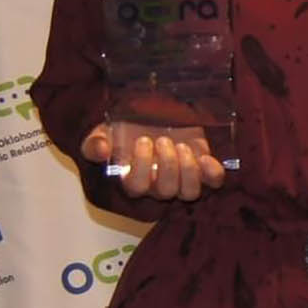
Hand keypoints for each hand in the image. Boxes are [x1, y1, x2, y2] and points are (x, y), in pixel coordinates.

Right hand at [80, 123, 225, 201]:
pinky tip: (205, 157)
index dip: (141, 167)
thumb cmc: (125, 128)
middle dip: (167, 165)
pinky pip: (213, 182)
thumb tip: (101, 151)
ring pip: (189, 192)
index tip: (143, 140)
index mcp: (132, 179)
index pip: (137, 187)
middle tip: (163, 139)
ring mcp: (182, 179)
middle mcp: (157, 185)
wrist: (151, 115)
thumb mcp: (104, 132)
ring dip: (188, 170)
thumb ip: (94, 144)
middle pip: (165, 191)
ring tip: (181, 146)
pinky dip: (213, 173)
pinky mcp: (202, 169)